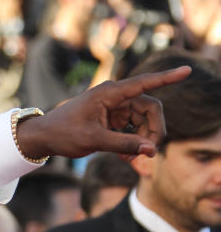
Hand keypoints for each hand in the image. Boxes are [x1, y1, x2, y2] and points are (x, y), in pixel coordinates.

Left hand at [15, 66, 190, 160]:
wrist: (43, 138)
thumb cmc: (63, 134)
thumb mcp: (94, 140)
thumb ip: (123, 145)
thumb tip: (151, 150)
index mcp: (110, 93)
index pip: (145, 83)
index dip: (167, 78)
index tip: (187, 71)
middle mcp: (115, 97)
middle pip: (150, 109)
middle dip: (153, 131)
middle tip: (149, 154)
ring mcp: (114, 108)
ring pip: (143, 121)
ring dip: (143, 141)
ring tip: (132, 161)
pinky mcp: (112, 119)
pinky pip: (133, 129)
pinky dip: (133, 143)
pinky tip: (126, 159)